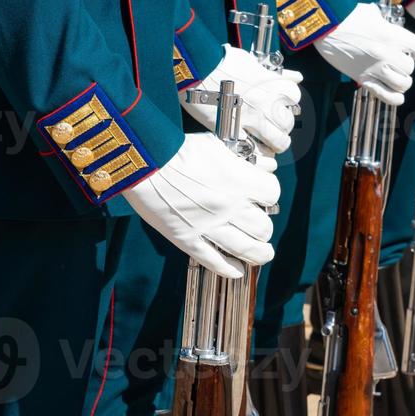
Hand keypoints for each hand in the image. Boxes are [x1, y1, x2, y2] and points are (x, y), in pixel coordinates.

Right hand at [122, 133, 279, 278]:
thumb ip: (244, 158)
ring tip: (262, 253)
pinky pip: (215, 261)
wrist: (142, 163)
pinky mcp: (187, 239)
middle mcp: (228, 206)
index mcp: (237, 180)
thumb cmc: (177, 150)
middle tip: (258, 226)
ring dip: (259, 254)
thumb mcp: (216, 146)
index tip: (262, 196)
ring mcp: (208, 226)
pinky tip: (237, 269)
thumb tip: (268, 165)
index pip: (272, 194)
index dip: (268, 195)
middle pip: (263, 227)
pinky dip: (230, 269)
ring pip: (246, 250)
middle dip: (263, 227)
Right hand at [181, 44, 301, 153]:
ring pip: (277, 140)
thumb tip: (296, 77)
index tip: (284, 107)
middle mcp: (266, 104)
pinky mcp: (233, 130)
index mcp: (271, 85)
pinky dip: (257, 152)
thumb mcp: (252, 61)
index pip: (294, 98)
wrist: (197, 67)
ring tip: (272, 145)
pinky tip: (255, 150)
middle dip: (284, 127)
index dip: (290, 104)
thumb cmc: (221, 60)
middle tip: (276, 128)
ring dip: (276, 143)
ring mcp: (251, 119)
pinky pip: (253, 149)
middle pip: (287, 123)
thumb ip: (274, 73)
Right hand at [313, 2, 414, 105]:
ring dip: (401, 80)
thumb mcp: (371, 13)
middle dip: (404, 64)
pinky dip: (394, 98)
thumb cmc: (346, 15)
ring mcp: (374, 68)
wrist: (324, 26)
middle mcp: (385, 54)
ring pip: (403, 83)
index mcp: (390, 35)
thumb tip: (390, 26)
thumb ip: (385, 22)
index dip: (410, 46)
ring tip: (394, 76)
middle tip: (395, 60)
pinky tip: (396, 95)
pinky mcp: (362, 78)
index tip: (402, 46)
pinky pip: (386, 95)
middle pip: (409, 67)